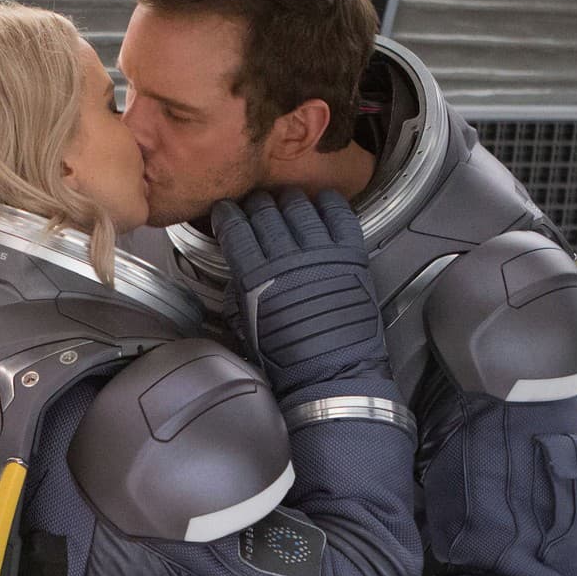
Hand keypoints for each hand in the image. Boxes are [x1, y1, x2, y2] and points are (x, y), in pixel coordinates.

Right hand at [212, 189, 386, 397]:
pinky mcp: (350, 255)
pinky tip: (322, 200)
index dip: (227, 215)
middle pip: (266, 211)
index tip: (226, 211)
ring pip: (300, 206)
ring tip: (286, 201)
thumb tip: (240, 268)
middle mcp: (287, 258)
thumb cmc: (290, 360)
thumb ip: (239, 291)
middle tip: (255, 206)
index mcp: (257, 276)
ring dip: (289, 200)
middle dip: (256, 204)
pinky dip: (329, 203)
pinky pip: (340, 215)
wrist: (332, 375)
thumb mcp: (247, 326)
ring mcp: (321, 253)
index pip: (236, 229)